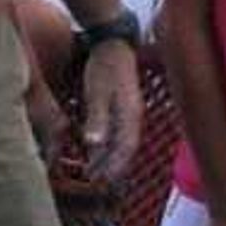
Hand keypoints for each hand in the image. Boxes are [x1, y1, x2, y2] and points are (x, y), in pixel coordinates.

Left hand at [79, 34, 142, 179]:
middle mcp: (133, 117)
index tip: (101, 181)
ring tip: (91, 172)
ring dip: (107, 158)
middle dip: (111, 168)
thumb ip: (97, 118)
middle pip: (124, 150)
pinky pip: (116, 133)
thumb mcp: (98, 92)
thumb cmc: (104, 66)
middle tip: (93, 182)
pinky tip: (92, 151)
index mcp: (131, 115)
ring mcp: (129, 112)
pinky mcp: (121, 107)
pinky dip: (106, 145)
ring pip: (120, 143)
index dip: (115, 167)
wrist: (112, 43)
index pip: (126, 149)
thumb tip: (94, 145)